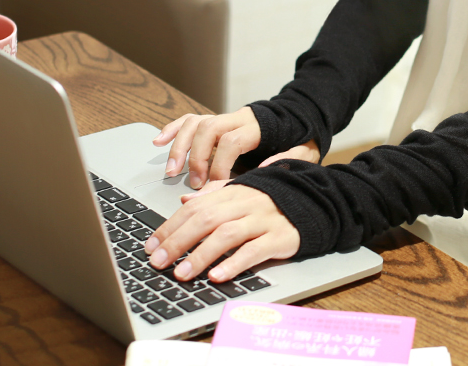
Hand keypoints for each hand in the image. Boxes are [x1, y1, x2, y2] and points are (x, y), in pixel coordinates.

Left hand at [142, 185, 299, 281]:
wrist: (317, 202)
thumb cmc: (275, 201)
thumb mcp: (243, 193)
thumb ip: (214, 196)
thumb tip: (184, 200)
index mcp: (233, 192)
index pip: (194, 208)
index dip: (170, 226)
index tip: (150, 245)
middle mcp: (246, 203)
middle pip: (205, 219)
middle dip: (177, 241)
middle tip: (158, 262)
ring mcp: (264, 220)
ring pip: (226, 234)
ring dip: (200, 255)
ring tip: (182, 273)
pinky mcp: (280, 238)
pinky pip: (255, 250)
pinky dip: (234, 263)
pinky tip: (218, 276)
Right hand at [153, 107, 319, 187]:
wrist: (302, 117)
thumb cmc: (303, 139)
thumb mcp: (305, 152)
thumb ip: (286, 159)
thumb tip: (261, 168)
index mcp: (259, 126)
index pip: (232, 141)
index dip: (220, 164)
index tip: (215, 185)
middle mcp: (238, 118)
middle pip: (208, 129)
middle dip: (196, 157)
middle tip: (194, 183)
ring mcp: (225, 118)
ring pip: (195, 123)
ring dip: (179, 146)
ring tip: (171, 171)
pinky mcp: (217, 121)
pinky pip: (190, 119)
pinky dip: (172, 129)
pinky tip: (158, 142)